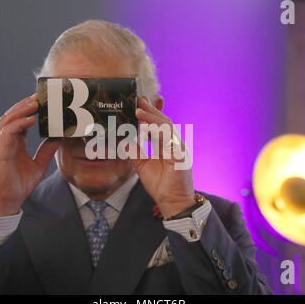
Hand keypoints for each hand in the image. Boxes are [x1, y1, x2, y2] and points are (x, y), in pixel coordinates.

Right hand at [0, 94, 60, 216]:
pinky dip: (18, 125)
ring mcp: (0, 147)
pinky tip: (30, 120)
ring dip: (20, 110)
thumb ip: (47, 150)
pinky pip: (7, 134)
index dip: (28, 110)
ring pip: (7, 121)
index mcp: (14, 143)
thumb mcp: (39, 165)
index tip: (42, 101)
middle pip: (11, 116)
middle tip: (39, 96)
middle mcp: (5, 142)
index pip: (19, 120)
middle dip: (24, 105)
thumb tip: (60, 138)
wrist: (7, 202)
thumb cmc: (19, 185)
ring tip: (35, 103)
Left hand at [131, 97, 195, 218]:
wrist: (173, 203)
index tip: (141, 102)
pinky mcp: (179, 156)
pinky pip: (168, 140)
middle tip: (139, 100)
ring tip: (139, 111)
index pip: (160, 124)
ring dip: (152, 118)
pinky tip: (146, 127)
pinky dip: (157, 132)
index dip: (152, 112)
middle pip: (163, 122)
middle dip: (151, 110)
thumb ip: (135, 152)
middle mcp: (174, 144)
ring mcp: (178, 149)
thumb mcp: (142, 166)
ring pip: (166, 127)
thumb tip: (124, 140)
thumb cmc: (161, 185)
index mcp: (167, 145)